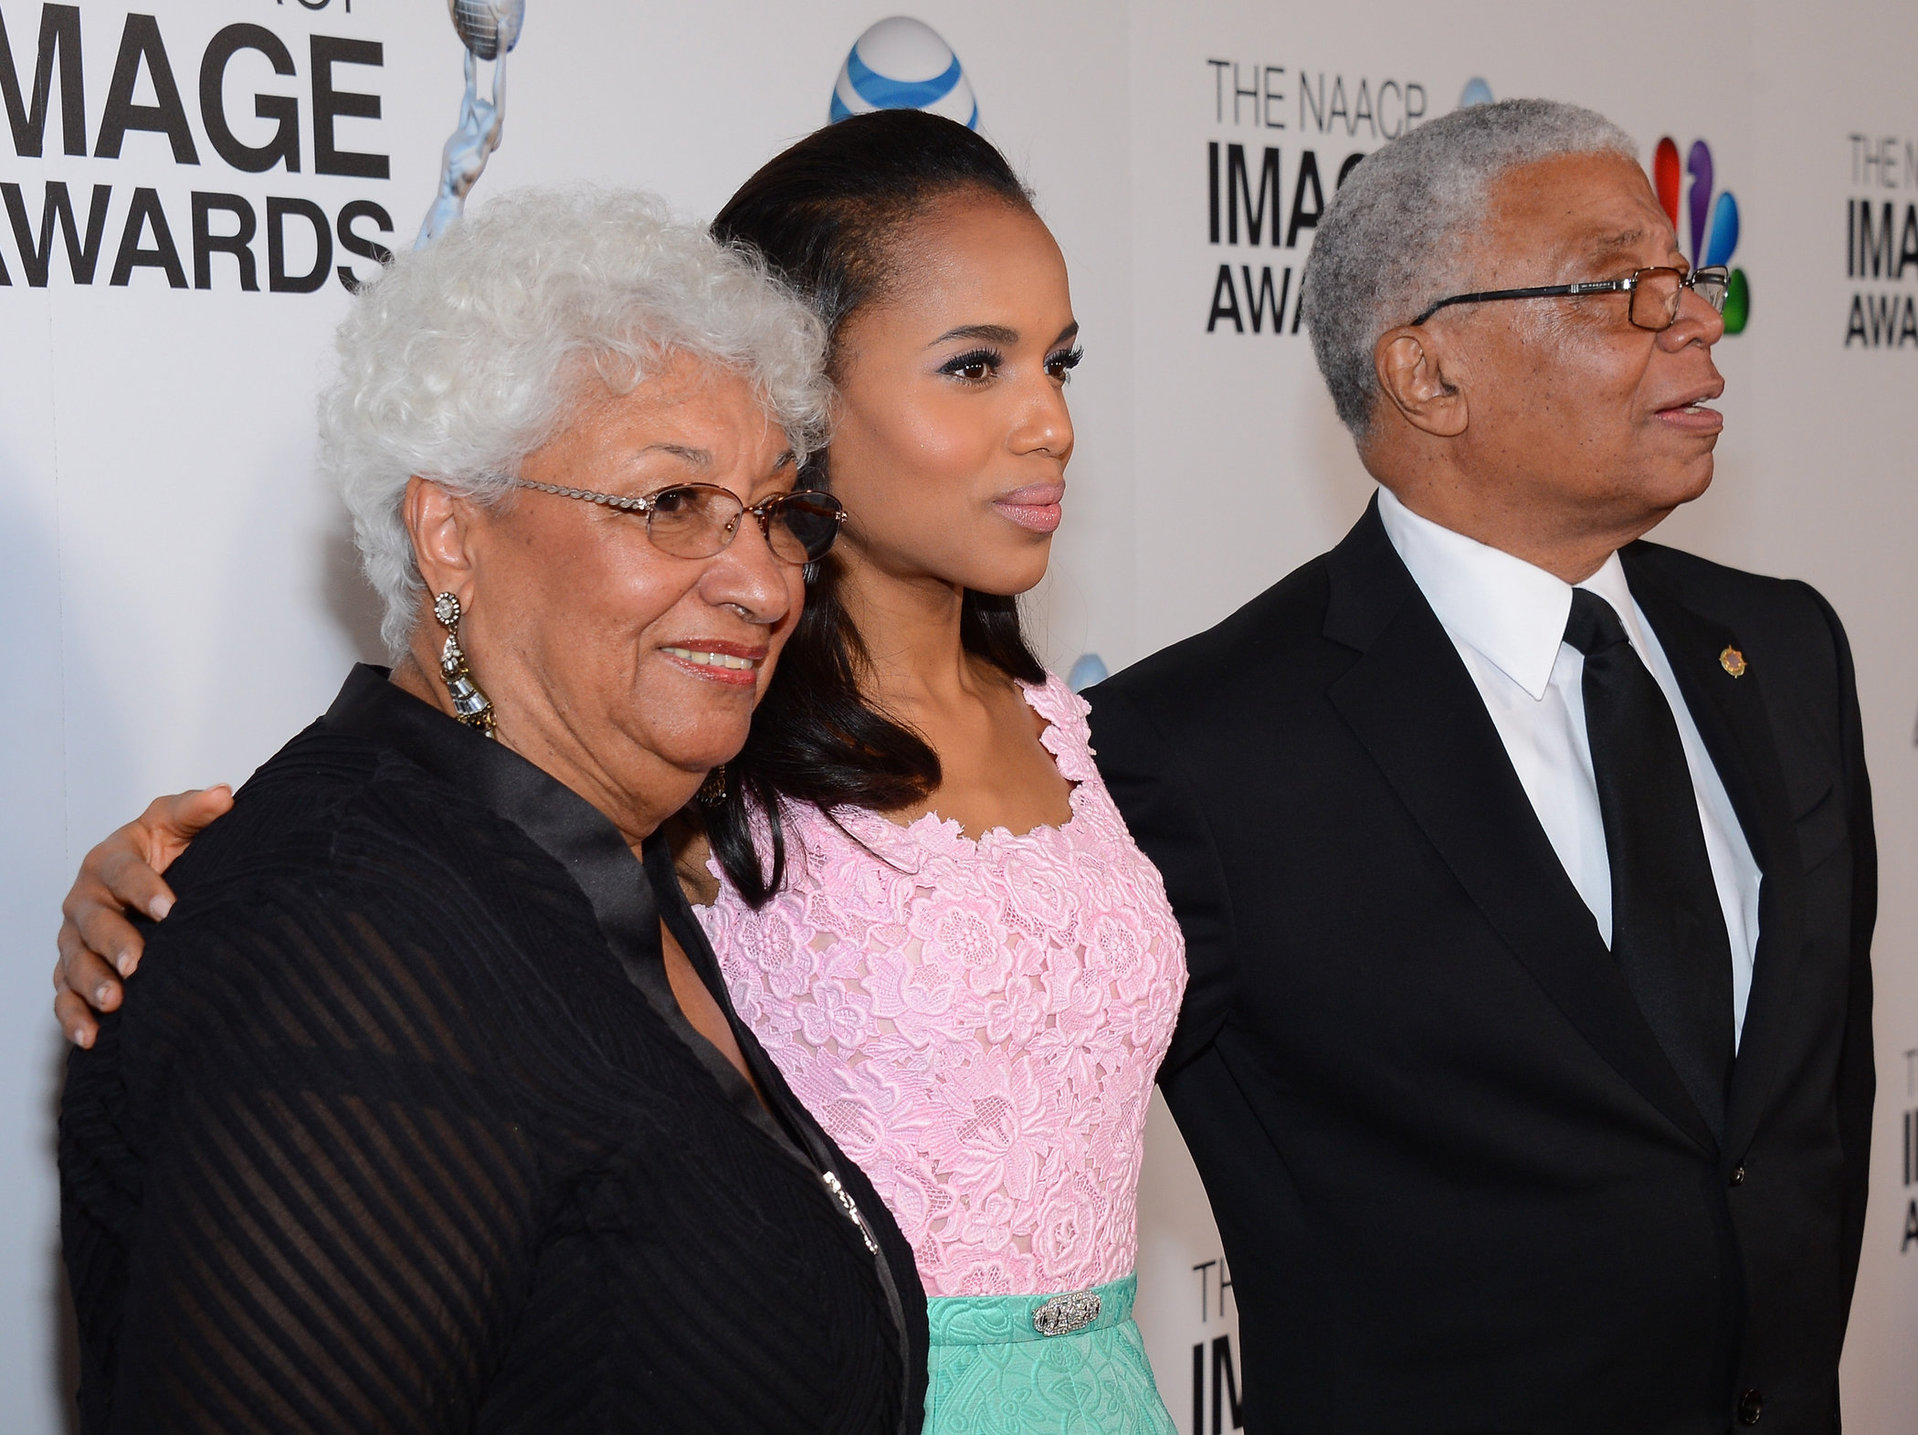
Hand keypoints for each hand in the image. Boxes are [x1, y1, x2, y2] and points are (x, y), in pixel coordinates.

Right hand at [54, 786, 232, 1047]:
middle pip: (93, 922)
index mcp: (109, 860)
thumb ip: (197, 810)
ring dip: (92, 984)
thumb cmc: (167, 848)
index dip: (144, 889)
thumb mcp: (181, 823)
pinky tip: (91, 1037)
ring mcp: (76, 937)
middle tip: (136, 964)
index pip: (122, 873)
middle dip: (113, 944)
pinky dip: (74, 1017)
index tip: (169, 909)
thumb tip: (222, 795)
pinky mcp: (75, 969)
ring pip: (75, 962)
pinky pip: (65, 996)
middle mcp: (86, 899)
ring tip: (115, 1002)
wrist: (157, 877)